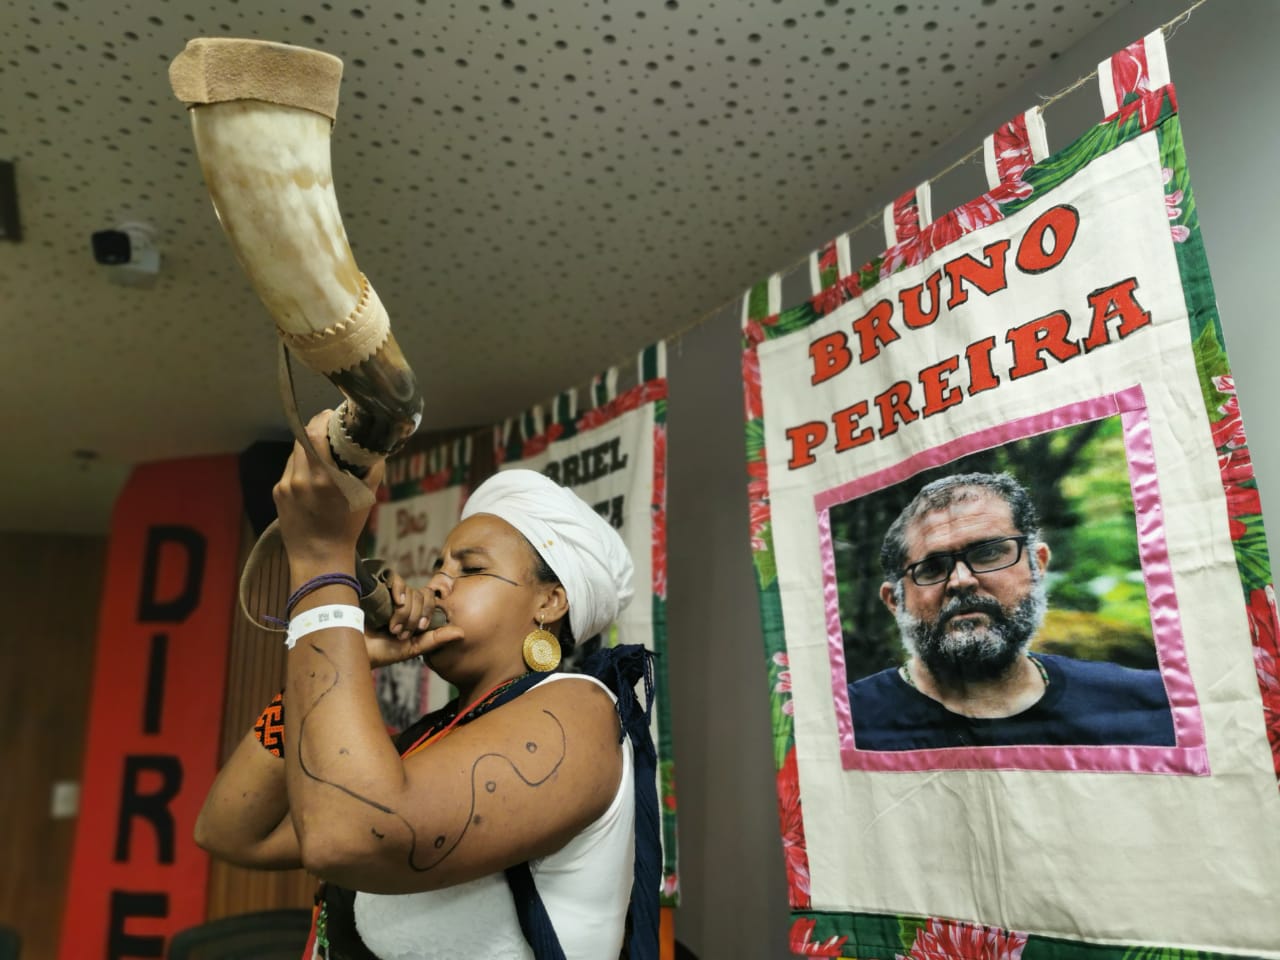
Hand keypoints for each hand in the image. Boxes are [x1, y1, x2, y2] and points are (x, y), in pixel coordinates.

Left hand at [272, 410, 384, 570]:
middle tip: (329, 428)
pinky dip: (301, 466)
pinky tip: (313, 476)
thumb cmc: (346, 528)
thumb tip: (376, 449)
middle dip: (315, 429)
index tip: (331, 414)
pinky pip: (290, 470)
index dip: (321, 418)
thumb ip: (373, 470)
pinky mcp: (277, 493)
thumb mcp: (366, 498)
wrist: (318, 557)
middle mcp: (299, 478)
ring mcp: (285, 485)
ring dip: (308, 448)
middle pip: (301, 439)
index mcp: (323, 478)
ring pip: (295, 454)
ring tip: (323, 453)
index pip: (313, 433)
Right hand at [363, 570, 463, 667]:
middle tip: (400, 633)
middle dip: (413, 617)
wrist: (355, 650)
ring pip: (411, 592)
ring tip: (390, 628)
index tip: (419, 628)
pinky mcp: (376, 587)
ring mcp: (390, 594)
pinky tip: (395, 600)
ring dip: (403, 613)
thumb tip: (462, 632)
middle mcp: (403, 601)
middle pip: (422, 596)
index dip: (429, 612)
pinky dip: (399, 589)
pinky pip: (395, 578)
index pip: (431, 599)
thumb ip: (436, 640)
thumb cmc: (381, 652)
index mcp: (413, 612)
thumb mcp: (412, 648)